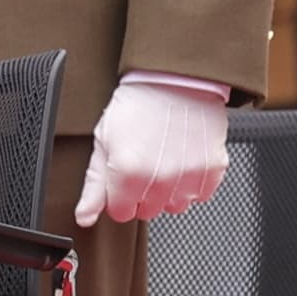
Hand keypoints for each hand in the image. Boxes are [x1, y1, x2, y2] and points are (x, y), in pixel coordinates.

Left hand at [79, 74, 231, 227]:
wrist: (177, 78)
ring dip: (169, 190)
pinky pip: (201, 194)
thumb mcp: (104, 140)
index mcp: (128, 175)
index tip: (124, 176)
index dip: (120, 195)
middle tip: (146, 160)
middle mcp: (159, 181)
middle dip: (143, 193)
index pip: (121, 213)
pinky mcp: (212, 169)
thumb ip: (94, 185)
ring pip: (175, 206)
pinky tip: (185, 158)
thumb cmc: (139, 104)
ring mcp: (188, 177)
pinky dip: (193, 182)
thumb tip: (84, 217)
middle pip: (148, 211)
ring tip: (166, 159)